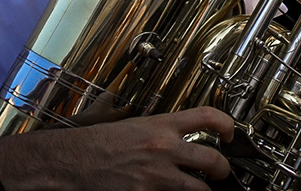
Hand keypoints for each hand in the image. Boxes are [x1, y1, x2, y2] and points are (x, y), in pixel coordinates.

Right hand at [68, 107, 234, 189]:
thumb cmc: (96, 142)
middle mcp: (163, 149)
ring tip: (202, 189)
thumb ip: (160, 129)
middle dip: (222, 169)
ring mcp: (155, 176)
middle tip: (222, 172)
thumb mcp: (133, 124)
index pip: (207, 116)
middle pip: (212, 159)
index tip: (231, 133)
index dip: (227, 124)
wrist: (70, 160)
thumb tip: (181, 133)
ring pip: (198, 188)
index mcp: (161, 125)